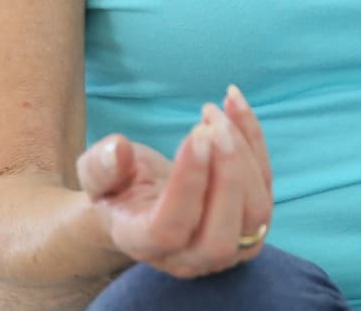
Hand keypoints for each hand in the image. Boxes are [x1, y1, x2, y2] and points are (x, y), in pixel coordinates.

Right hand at [78, 86, 273, 278]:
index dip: (188, 183)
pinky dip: (256, 143)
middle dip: (226, 175)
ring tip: (218, 110)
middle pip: (221, 235)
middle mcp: (189, 257)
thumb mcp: (95, 175)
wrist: (144, 204)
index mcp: (144, 244)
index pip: (171, 228)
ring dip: (244, 155)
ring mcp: (226, 248)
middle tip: (212, 125)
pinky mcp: (251, 225)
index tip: (196, 134)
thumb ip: (100, 167)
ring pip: (254, 213)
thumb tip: (118, 150)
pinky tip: (235, 103)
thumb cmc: (118, 188)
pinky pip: (265, 187)